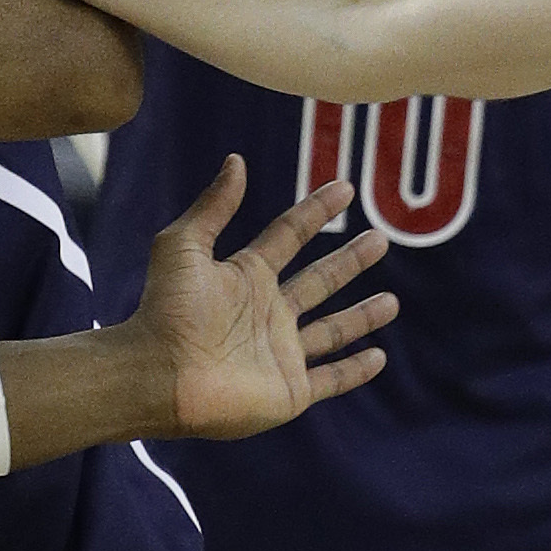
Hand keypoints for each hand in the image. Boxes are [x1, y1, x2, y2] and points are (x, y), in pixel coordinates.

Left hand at [126, 157, 396, 439]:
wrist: (159, 375)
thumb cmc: (166, 310)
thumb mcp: (184, 246)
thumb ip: (213, 205)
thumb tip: (236, 160)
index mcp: (245, 277)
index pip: (289, 236)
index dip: (315, 211)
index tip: (345, 187)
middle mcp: (267, 313)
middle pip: (318, 281)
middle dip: (349, 262)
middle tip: (382, 240)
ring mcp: (280, 352)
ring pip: (331, 330)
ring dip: (361, 316)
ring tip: (392, 301)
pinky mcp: (289, 390)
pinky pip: (330, 378)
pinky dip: (355, 370)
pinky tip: (379, 356)